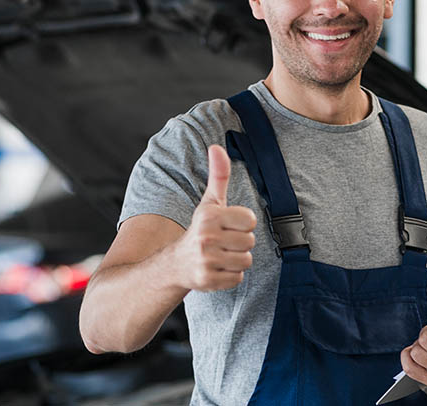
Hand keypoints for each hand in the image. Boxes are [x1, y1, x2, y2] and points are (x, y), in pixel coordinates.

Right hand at [168, 144, 256, 291]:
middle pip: (250, 242)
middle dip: (240, 244)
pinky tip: (217, 269)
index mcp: (210, 216)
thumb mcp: (209, 202)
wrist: (175, 264)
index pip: (250, 220)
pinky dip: (230, 276)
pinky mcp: (208, 280)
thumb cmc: (200, 230)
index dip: (243, 224)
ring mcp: (206, 260)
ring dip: (236, 260)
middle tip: (223, 243)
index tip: (228, 226)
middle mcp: (206, 237)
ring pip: (246, 261)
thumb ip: (218, 175)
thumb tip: (217, 147)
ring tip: (221, 256)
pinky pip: (238, 278)